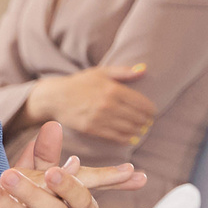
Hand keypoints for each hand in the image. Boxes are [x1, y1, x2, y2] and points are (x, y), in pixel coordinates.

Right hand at [27, 62, 155, 145]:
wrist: (55, 97)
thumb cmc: (80, 83)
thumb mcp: (101, 72)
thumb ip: (124, 72)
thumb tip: (144, 69)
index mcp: (114, 89)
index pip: (141, 103)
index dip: (150, 110)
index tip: (152, 112)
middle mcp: (108, 104)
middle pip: (137, 117)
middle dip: (145, 121)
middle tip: (147, 123)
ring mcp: (100, 118)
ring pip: (127, 128)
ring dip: (137, 131)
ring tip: (140, 130)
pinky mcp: (91, 129)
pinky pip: (114, 136)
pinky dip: (125, 139)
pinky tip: (130, 138)